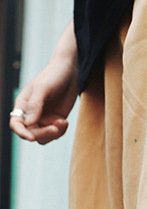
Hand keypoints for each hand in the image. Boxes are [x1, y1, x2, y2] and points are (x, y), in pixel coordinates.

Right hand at [10, 19, 78, 144]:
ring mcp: (44, 118)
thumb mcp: (43, 88)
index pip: (16, 124)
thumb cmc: (52, 75)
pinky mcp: (55, 120)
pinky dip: (60, 131)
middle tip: (55, 128)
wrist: (68, 71)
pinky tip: (65, 121)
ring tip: (62, 122)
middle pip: (31, 133)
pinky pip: (55, 134)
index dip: (21, 133)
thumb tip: (28, 123)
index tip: (31, 137)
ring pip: (43, 137)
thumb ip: (35, 105)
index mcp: (23, 105)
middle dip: (43, 134)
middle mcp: (31, 114)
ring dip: (53, 134)